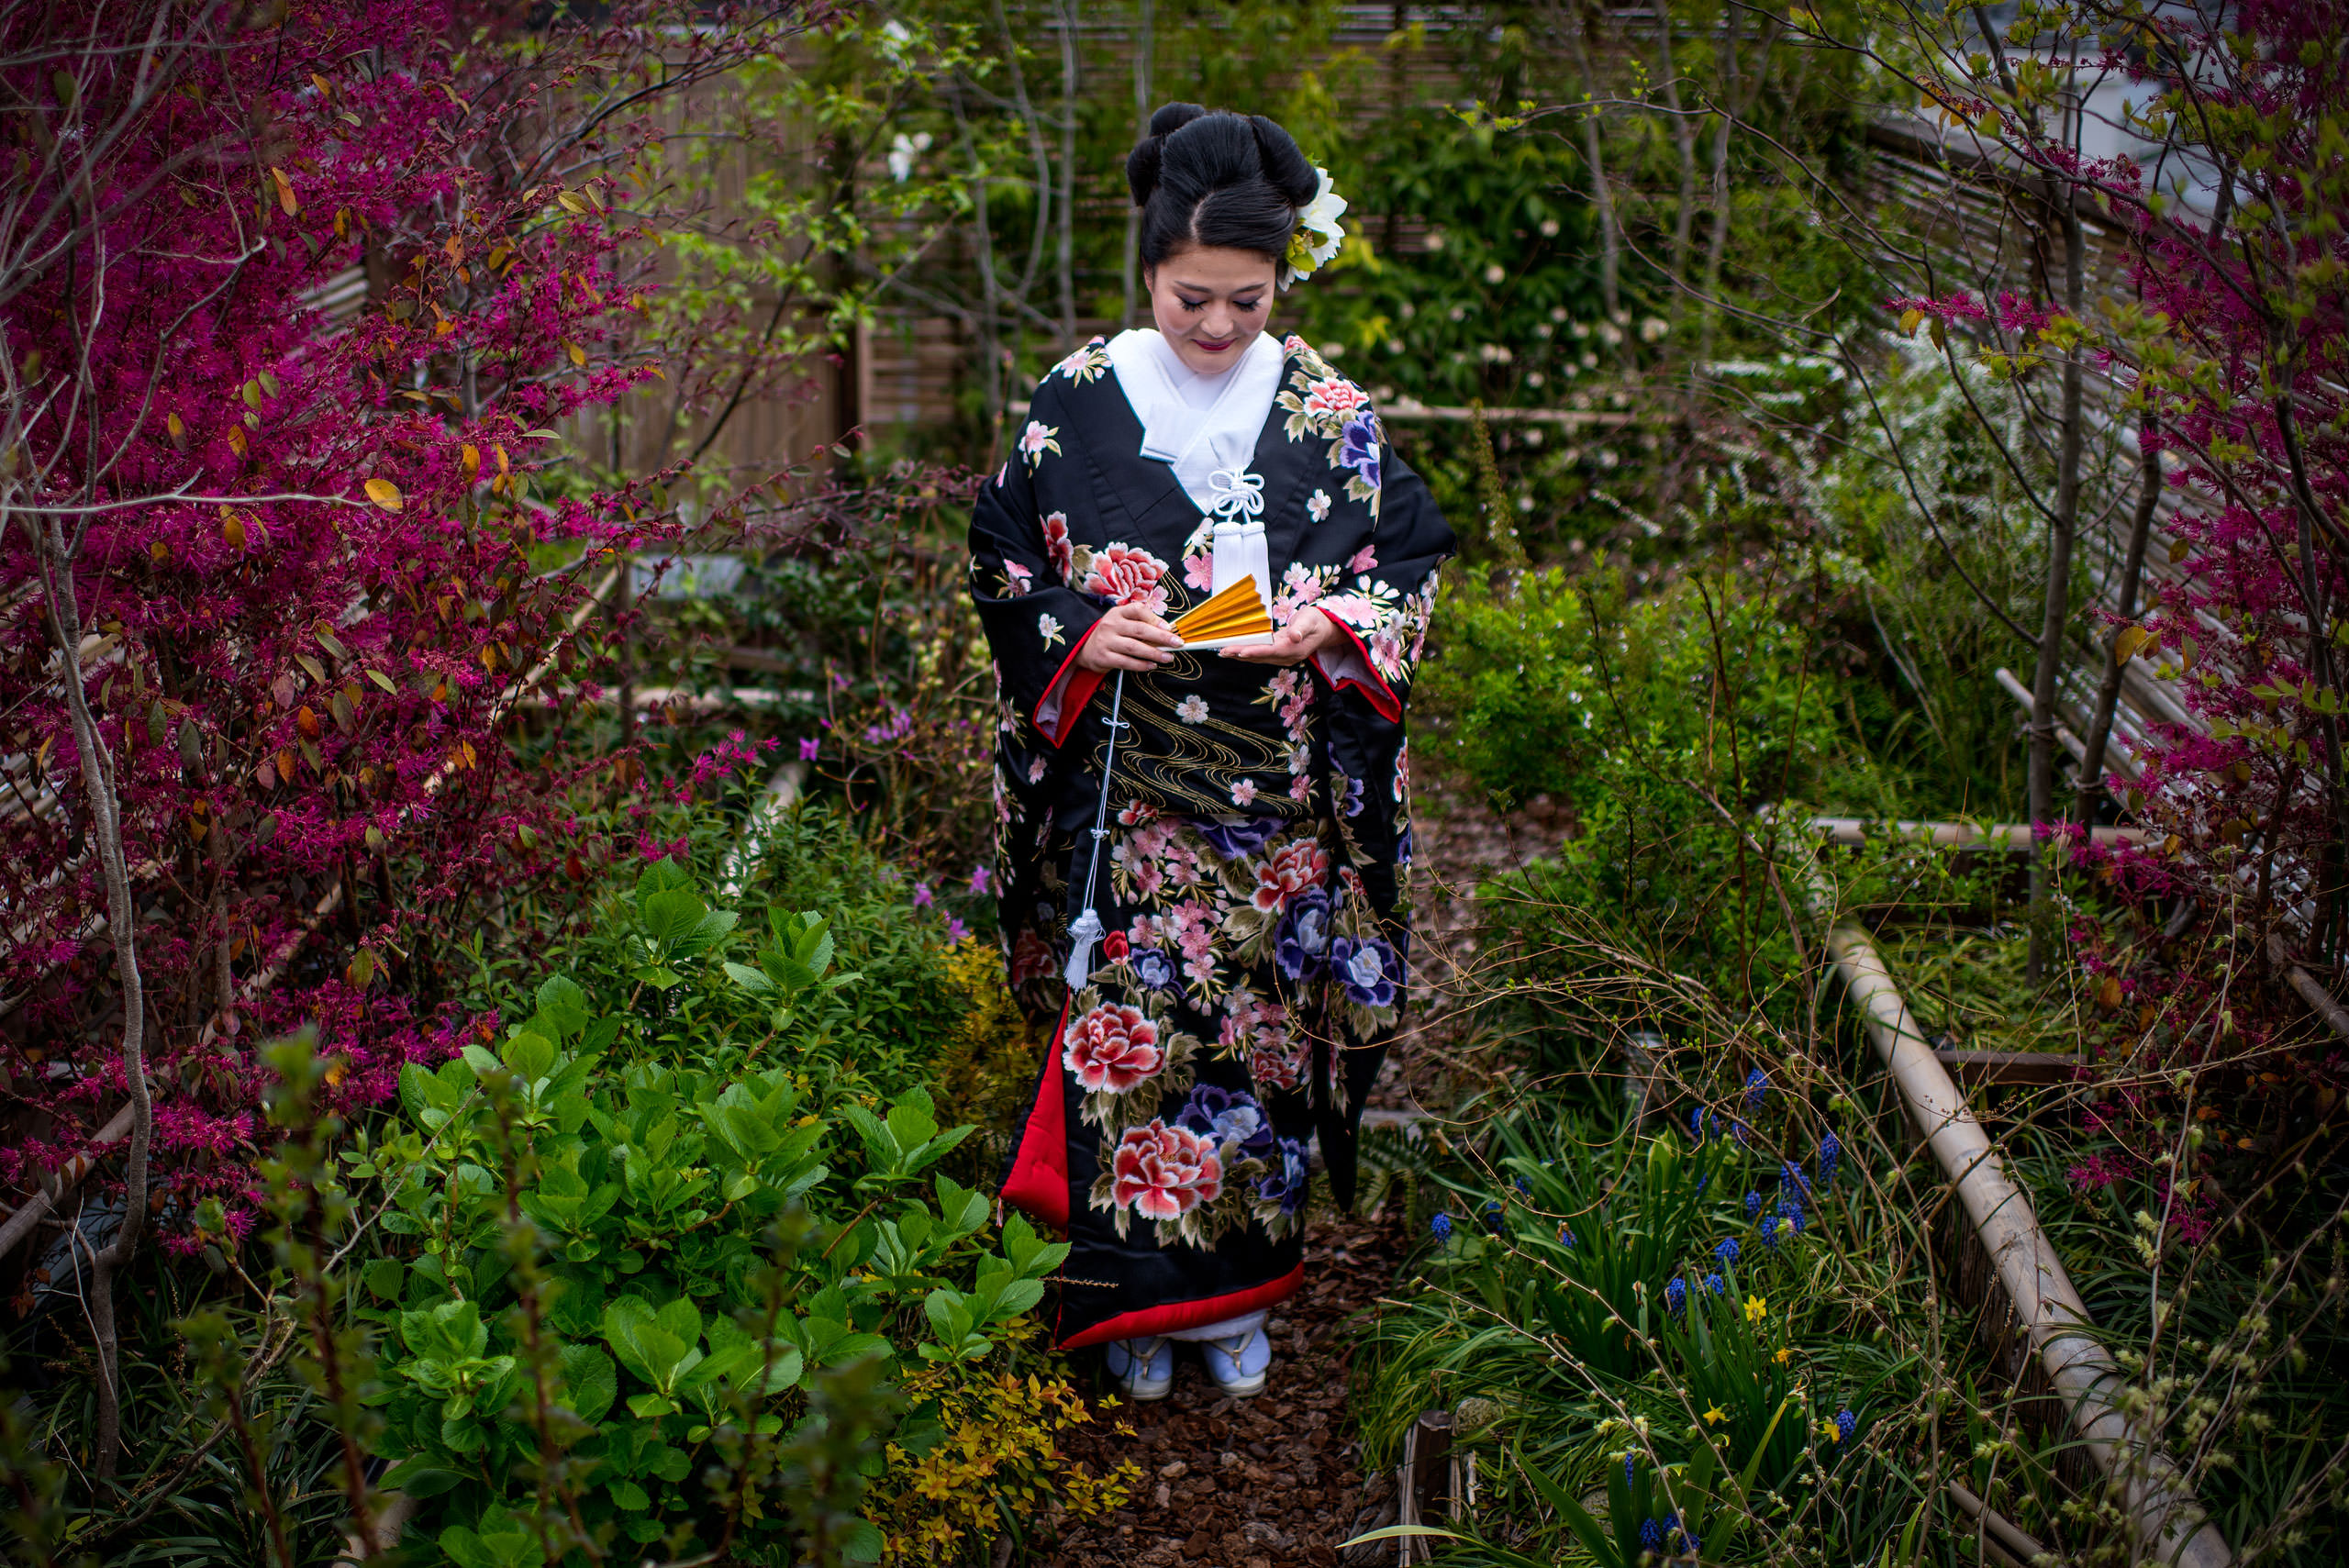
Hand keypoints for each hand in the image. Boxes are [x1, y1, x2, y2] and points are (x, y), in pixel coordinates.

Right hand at [1074, 600, 1182, 671]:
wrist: (1085, 648)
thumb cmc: (1112, 634)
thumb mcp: (1122, 621)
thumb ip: (1141, 623)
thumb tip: (1166, 630)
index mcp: (1117, 613)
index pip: (1137, 610)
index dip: (1155, 618)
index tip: (1169, 627)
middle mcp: (1111, 625)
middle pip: (1139, 630)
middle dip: (1161, 637)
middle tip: (1177, 643)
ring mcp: (1106, 641)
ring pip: (1134, 647)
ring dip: (1154, 653)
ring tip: (1168, 657)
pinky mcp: (1104, 657)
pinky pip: (1126, 662)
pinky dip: (1141, 665)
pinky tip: (1152, 665)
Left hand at [1223, 607, 1342, 666]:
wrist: (1324, 629)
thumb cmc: (1316, 621)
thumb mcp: (1310, 621)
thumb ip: (1301, 629)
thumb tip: (1294, 637)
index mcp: (1293, 649)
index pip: (1271, 651)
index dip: (1255, 651)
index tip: (1240, 651)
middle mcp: (1286, 657)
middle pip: (1260, 656)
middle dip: (1240, 654)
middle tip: (1222, 651)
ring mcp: (1282, 657)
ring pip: (1258, 657)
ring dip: (1240, 655)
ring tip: (1223, 652)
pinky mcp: (1278, 654)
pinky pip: (1260, 654)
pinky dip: (1247, 652)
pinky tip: (1235, 651)